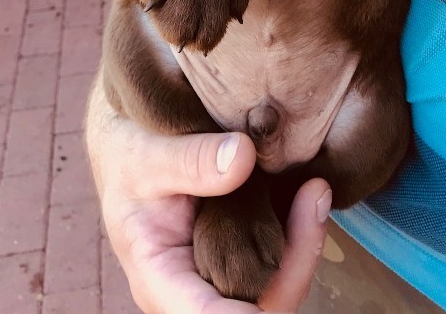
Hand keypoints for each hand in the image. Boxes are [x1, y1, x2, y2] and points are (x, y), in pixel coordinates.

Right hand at [87, 79, 330, 313]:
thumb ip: (189, 159)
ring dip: (303, 242)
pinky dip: (299, 229)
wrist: (131, 147)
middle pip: (259, 306)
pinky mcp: (243, 252)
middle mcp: (197, 288)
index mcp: (161, 279)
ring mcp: (223, 274)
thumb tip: (242, 158)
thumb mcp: (147, 154)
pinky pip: (280, 258)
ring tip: (315, 189)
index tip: (278, 271)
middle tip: (315, 196)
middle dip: (296, 261)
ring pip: (276, 285)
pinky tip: (308, 189)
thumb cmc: (130, 158)